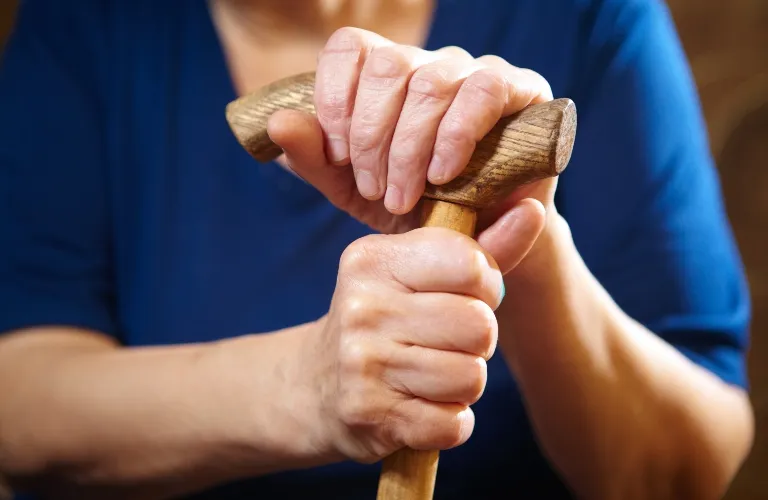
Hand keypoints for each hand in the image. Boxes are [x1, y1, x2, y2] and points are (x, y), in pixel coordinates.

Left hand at [267, 27, 554, 236]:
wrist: (474, 242)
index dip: (335, 97)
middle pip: (388, 66)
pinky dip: (454, 137)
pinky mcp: (520, 90)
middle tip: (374, 189)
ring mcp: (475, 71)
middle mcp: (429, 63)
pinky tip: (443, 175)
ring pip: (430, 83)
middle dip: (372, 137)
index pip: (350, 47)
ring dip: (409, 149)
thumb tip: (277, 122)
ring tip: (403, 196)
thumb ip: (314, 158)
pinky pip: (482, 92)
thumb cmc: (412, 208)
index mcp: (386, 75)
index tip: (338, 156)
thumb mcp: (351, 189)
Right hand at [294, 228, 507, 462]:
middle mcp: (362, 308)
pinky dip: (450, 421)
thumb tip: (534, 210)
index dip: (484, 286)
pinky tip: (422, 406)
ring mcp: (362, 364)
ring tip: (433, 373)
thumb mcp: (420, 274)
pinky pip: (453, 424)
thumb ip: (481, 247)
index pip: (470, 265)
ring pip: (471, 377)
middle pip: (479, 325)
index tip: (465, 295)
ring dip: (464, 382)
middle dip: (477, 339)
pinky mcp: (369, 416)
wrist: (318, 384)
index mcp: (373, 260)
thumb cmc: (387, 320)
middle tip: (447, 340)